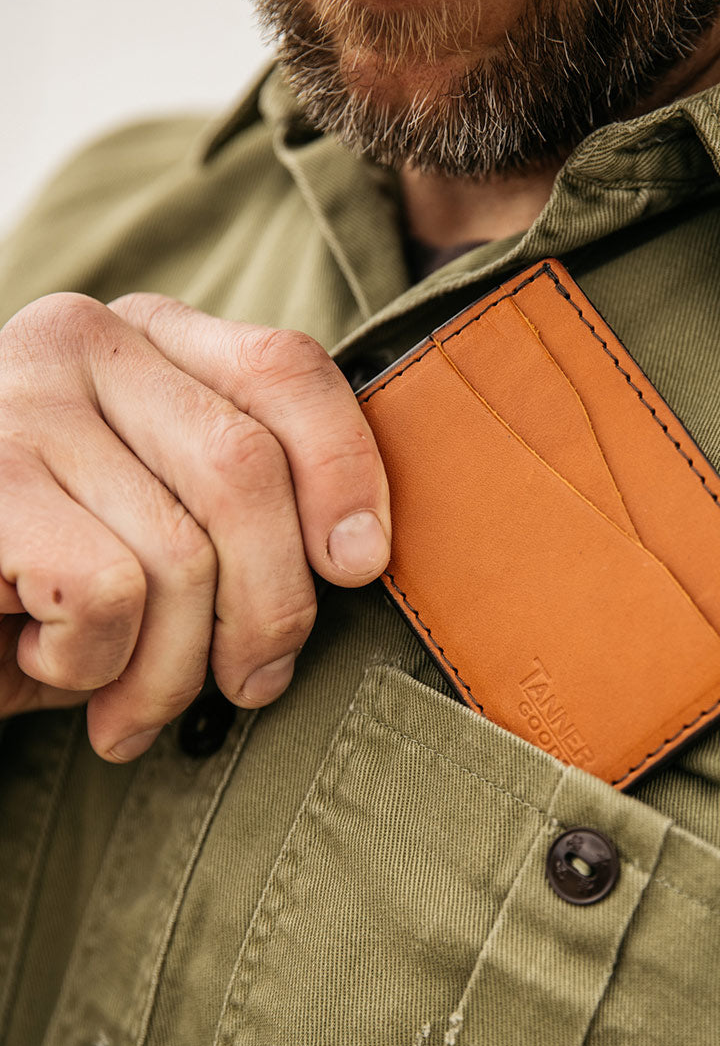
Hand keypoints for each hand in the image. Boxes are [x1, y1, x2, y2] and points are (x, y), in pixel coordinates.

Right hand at [0, 291, 390, 759]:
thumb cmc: (46, 590)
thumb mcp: (161, 530)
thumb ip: (242, 510)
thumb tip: (357, 553)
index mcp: (145, 339)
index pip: (286, 369)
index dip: (346, 471)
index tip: (360, 567)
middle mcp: (82, 342)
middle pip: (247, 471)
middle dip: (270, 609)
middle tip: (249, 685)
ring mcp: (19, 400)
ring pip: (183, 553)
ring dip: (172, 671)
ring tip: (127, 706)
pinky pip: (108, 591)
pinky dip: (95, 664)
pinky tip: (46, 659)